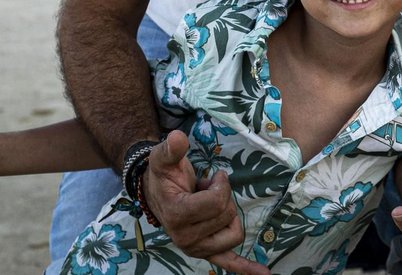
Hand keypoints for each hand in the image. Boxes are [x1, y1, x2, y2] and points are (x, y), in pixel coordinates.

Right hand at [145, 130, 268, 274]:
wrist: (156, 193)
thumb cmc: (164, 175)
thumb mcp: (164, 158)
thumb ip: (171, 149)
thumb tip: (177, 138)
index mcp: (178, 216)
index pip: (218, 202)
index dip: (221, 184)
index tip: (213, 177)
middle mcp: (186, 239)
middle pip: (228, 216)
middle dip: (223, 198)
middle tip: (205, 192)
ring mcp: (197, 248)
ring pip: (234, 234)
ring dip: (228, 216)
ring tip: (210, 206)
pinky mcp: (206, 253)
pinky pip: (228, 263)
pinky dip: (245, 269)